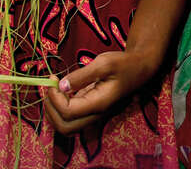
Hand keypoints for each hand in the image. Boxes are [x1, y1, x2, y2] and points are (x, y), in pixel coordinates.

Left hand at [41, 49, 156, 134]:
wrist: (140, 68)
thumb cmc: (123, 63)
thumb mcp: (104, 63)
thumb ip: (82, 75)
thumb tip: (61, 86)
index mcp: (99, 103)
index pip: (68, 111)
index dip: (55, 98)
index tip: (54, 80)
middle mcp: (96, 114)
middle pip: (65, 127)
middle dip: (51, 110)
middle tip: (50, 90)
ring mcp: (94, 114)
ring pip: (66, 126)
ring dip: (54, 113)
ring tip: (53, 91)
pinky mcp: (91, 110)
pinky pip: (71, 118)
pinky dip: (60, 109)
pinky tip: (62, 91)